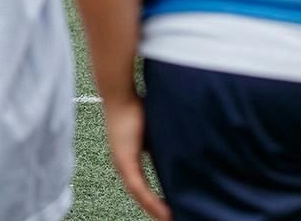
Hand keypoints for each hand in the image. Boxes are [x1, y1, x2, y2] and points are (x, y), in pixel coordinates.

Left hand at [103, 92, 169, 220]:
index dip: (155, 202)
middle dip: (156, 210)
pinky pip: (137, 186)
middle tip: (173, 220)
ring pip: (138, 194)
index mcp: (129, 158)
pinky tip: (165, 213)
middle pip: (140, 196)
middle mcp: (123, 164)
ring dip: (155, 210)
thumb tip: (181, 156)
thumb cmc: (136, 107)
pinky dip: (151, 201)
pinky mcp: (123, 159)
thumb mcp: (154, 132)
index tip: (171, 213)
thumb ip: (163, 146)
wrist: (120, 92)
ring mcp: (121, 163)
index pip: (142, 188)